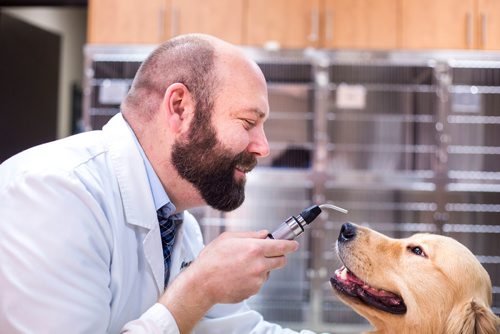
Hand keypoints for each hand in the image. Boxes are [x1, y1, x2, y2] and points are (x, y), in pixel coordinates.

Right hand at [158, 230, 298, 331]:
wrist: (202, 283)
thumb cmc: (212, 260)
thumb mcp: (228, 238)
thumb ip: (249, 234)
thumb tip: (263, 234)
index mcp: (255, 248)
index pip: (282, 246)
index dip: (290, 245)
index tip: (293, 244)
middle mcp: (259, 265)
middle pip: (280, 261)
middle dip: (277, 256)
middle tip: (266, 254)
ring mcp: (257, 280)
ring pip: (268, 272)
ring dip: (261, 268)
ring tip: (241, 266)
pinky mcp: (253, 290)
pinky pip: (258, 283)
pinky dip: (252, 279)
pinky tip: (238, 276)